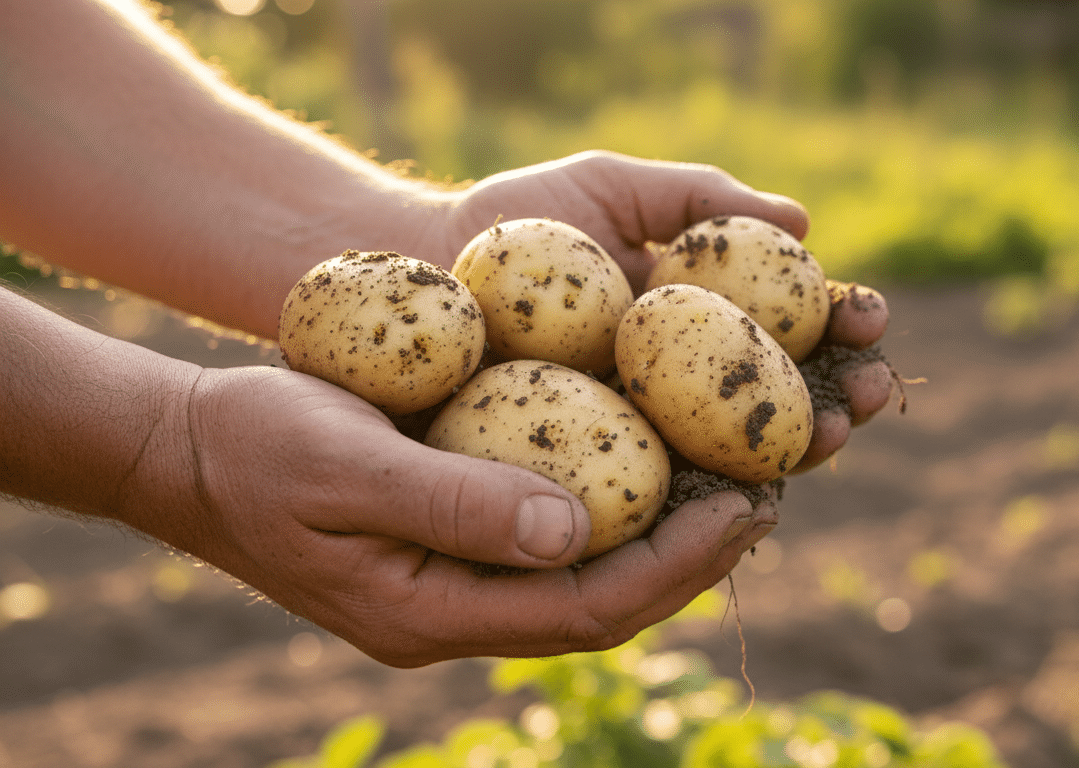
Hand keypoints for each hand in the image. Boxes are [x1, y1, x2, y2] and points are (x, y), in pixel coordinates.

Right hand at [173, 366, 775, 665]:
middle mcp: (451, 616)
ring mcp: (449, 588)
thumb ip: (456, 504)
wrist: (186, 450)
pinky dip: (613, 514)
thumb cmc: (255, 447)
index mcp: (429, 614)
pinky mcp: (448, 549)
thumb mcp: (346, 465)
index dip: (677, 565)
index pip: (588, 611)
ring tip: (732, 489)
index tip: (748, 508)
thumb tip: (577, 529)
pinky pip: (552, 547)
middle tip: (765, 499)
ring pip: (584, 583)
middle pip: (602, 609)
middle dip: (690, 561)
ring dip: (662, 541)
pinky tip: (650, 470)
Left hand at [439, 151, 892, 474]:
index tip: (869, 315)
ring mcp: (650, 433)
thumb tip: (801, 222)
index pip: (795, 325)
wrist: (419, 270)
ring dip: (801, 448)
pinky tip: (753, 486)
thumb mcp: (614, 187)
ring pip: (743, 452)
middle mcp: (689, 380)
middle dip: (843, 396)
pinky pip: (670, 489)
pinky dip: (718, 489)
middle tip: (873, 391)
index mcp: (706, 315)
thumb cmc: (517, 221)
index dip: (842, 325)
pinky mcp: (605, 475)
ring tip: (831, 435)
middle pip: (787, 396)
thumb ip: (700, 196)